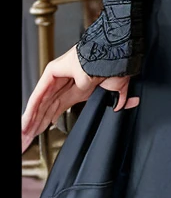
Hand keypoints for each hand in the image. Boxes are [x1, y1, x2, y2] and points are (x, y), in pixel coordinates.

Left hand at [21, 45, 137, 153]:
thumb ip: (116, 101)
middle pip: (46, 107)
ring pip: (40, 103)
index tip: (42, 133)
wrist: (114, 57)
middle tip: (27, 140)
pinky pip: (39, 95)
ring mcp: (59, 76)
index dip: (49, 121)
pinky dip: (31, 110)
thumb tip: (119, 106)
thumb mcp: (114, 91)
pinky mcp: (52, 72)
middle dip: (36, 125)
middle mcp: (67, 82)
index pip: (59, 108)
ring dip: (31, 121)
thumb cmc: (117, 67)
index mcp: (80, 87)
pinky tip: (26, 123)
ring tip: (23, 136)